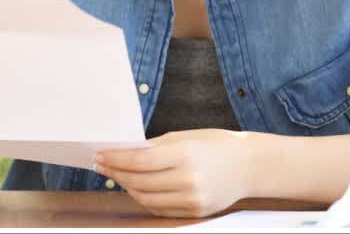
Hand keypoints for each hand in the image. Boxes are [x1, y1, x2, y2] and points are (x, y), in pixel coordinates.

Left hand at [95, 129, 253, 217]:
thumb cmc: (216, 146)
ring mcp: (193, 199)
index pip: (139, 160)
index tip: (99, 155)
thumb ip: (153, 147)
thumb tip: (122, 153)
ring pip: (146, 198)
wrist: (250, 166)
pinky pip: (160, 208)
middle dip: (115, 173)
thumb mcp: (184, 138)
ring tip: (116, 175)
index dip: (115, 159)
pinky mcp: (196, 212)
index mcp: (185, 154)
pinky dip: (143, 198)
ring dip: (126, 187)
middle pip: (139, 181)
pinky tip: (135, 188)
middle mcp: (189, 179)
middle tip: (101, 165)